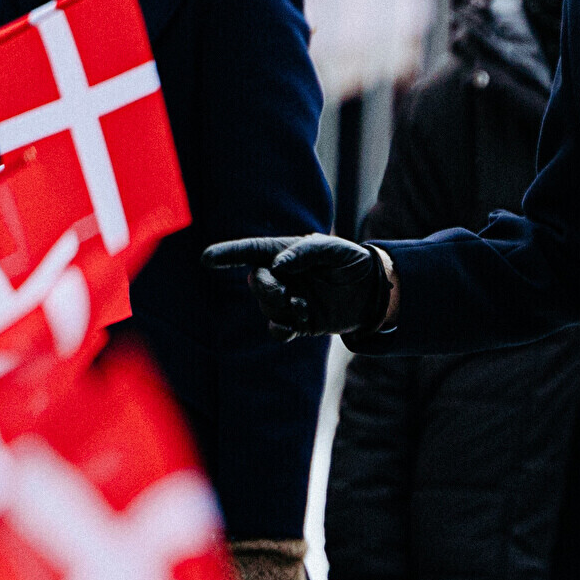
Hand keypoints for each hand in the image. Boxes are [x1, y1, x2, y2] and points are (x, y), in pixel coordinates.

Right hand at [203, 235, 392, 337]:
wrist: (373, 291)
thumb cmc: (351, 261)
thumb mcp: (335, 249)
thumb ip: (306, 251)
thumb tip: (277, 264)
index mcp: (285, 252)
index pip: (251, 252)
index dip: (228, 254)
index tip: (206, 258)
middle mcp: (282, 276)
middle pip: (258, 282)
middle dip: (266, 289)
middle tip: (285, 292)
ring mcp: (289, 299)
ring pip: (268, 307)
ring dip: (281, 308)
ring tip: (304, 306)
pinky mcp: (299, 323)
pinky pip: (278, 330)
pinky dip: (281, 329)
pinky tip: (293, 326)